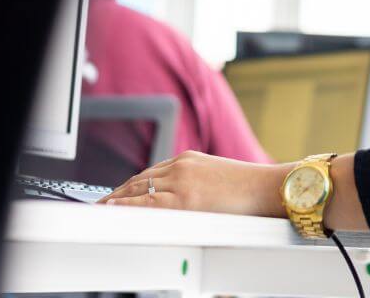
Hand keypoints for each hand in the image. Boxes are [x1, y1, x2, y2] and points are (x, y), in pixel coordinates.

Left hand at [98, 150, 289, 214]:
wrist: (269, 188)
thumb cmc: (249, 188)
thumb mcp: (216, 177)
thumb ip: (195, 182)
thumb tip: (185, 199)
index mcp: (189, 159)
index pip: (150, 171)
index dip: (129, 184)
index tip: (116, 193)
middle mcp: (182, 165)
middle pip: (139, 179)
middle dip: (117, 192)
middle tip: (100, 204)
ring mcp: (182, 181)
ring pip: (138, 189)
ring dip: (115, 200)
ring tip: (99, 210)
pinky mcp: (185, 198)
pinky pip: (147, 202)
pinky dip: (126, 205)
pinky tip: (113, 208)